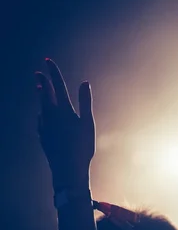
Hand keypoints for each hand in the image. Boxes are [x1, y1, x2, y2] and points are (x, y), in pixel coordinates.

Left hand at [36, 59, 94, 189]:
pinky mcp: (42, 135)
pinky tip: (43, 114)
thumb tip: (84, 82)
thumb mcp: (88, 123)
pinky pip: (41, 120)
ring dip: (40, 96)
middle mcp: (51, 115)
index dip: (53, 72)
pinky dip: (42, 113)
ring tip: (38, 88)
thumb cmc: (82, 147)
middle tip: (38, 72)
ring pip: (41, 106)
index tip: (48, 61)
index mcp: (64, 110)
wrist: (67, 168)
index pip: (57, 86)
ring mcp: (44, 125)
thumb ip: (85, 102)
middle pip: (45, 94)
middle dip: (42, 82)